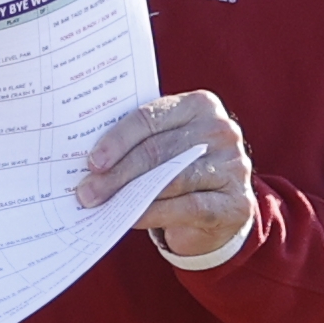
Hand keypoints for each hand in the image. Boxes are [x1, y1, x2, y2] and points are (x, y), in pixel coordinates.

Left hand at [79, 91, 254, 259]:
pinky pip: (187, 206)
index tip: (92, 162)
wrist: (220, 207)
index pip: (150, 118)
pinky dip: (153, 213)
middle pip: (157, 150)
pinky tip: (130, 218)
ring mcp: (233, 166)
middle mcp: (221, 130)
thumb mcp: (165, 145)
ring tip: (102, 205)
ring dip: (130, 195)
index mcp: (200, 104)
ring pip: (171, 179)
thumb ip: (138, 143)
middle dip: (117, 173)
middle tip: (88, 191)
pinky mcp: (235, 202)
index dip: (117, 141)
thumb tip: (91, 162)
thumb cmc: (180, 168)